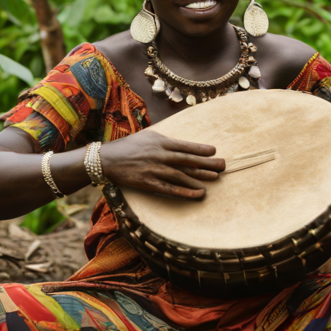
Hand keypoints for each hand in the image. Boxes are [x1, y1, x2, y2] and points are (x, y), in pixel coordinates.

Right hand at [99, 130, 224, 198]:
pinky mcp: (148, 183)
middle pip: (188, 160)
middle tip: (223, 166)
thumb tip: (181, 145)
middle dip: (207, 163)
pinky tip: (198, 193)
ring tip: (215, 179)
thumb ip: (165, 141)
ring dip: (200, 178)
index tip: (214, 151)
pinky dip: (186, 192)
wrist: (107, 159)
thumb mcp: (148, 137)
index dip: (201, 149)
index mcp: (160, 142)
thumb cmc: (129, 146)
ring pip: (182, 175)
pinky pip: (170, 189)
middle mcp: (160, 155)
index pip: (185, 146)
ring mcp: (155, 169)